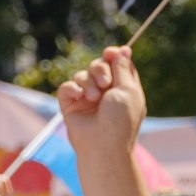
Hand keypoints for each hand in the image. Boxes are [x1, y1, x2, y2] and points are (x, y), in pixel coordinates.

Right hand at [55, 45, 147, 174]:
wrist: (102, 146)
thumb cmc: (120, 121)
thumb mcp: (128, 90)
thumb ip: (123, 68)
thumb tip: (122, 49)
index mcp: (122, 88)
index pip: (115, 64)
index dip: (112, 55)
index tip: (110, 52)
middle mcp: (104, 92)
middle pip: (98, 65)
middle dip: (100, 69)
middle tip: (105, 83)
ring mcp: (86, 99)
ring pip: (82, 74)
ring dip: (88, 82)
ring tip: (93, 97)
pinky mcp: (70, 105)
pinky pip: (67, 87)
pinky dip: (72, 89)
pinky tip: (79, 97)